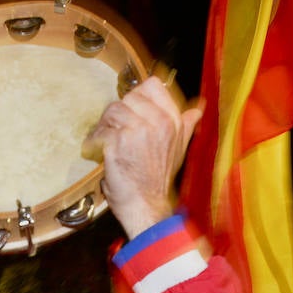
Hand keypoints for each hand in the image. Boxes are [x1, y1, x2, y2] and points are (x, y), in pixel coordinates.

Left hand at [83, 77, 202, 239]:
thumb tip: (198, 109)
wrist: (147, 206)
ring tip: (107, 142)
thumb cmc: (158, 181)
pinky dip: (95, 141)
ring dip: (105, 126)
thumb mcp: (179, 150)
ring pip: (112, 110)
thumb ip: (185, 126)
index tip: (132, 111)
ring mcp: (138, 130)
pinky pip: (101, 129)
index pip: (152, 86)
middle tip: (116, 131)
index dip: (137, 96)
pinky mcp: (118, 141)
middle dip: (119, 113)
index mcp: (173, 120)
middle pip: (129, 97)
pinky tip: (99, 152)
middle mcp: (158, 122)